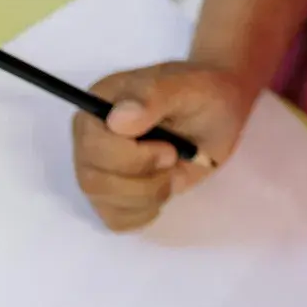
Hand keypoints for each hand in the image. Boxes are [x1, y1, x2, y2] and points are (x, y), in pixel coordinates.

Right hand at [71, 62, 256, 231]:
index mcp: (97, 106)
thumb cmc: (203, 95)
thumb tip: (117, 120)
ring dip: (148, 196)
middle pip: (93, 180)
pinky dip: (145, 211)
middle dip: (143, 181)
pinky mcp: (110, 196)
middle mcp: (88, 140)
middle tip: (173, 159)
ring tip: (171, 172)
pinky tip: (161, 188)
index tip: (169, 150)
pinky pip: (116, 220)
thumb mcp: (188, 86)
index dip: (131, 158)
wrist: (218, 111)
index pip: (91, 146)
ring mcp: (97, 170)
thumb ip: (152, 96)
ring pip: (104, 203)